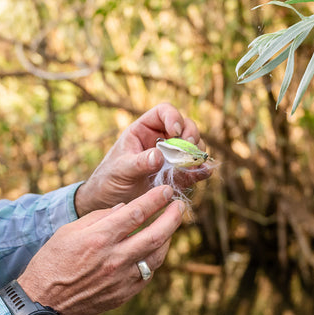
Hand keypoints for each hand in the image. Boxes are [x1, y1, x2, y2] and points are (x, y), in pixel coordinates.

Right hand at [17, 185, 184, 314]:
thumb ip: (99, 217)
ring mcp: (121, 279)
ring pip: (156, 256)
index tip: (167, 190)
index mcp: (100, 238)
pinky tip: (153, 251)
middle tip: (180, 206)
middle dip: (172, 217)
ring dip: (168, 239)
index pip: (137, 212)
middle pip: (156, 234)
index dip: (156, 199)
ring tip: (170, 227)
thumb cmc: (52, 262)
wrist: (44, 302)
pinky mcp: (123, 294)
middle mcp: (115, 258)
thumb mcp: (69, 231)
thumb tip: (125, 207)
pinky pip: (146, 275)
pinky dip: (153, 260)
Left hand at [73, 103, 207, 214]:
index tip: (175, 131)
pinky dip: (201, 170)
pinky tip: (204, 173)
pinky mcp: (178, 175)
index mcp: (144, 130)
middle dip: (191, 135)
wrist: (110, 202)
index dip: (173, 117)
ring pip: (193, 147)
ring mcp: (172, 157)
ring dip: (197, 153)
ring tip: (193, 163)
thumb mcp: (120, 169)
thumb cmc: (110, 179)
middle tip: (190, 148)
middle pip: (185, 127)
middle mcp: (161, 140)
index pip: (163, 112)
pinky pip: (194, 169)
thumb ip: (138, 163)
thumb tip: (159, 156)